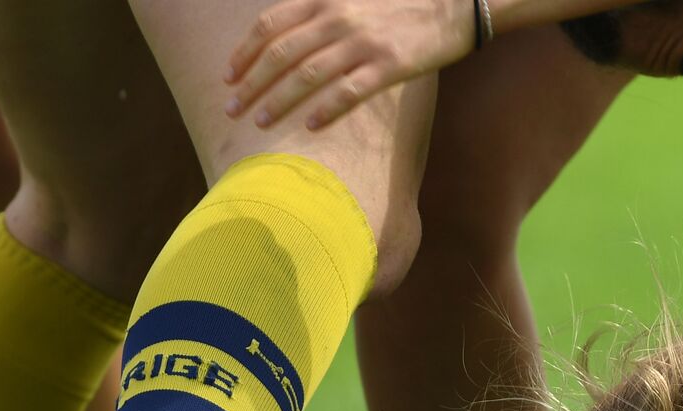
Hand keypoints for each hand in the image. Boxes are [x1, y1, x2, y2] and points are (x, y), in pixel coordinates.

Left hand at [224, 0, 473, 130]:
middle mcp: (338, 18)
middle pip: (281, 54)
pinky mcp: (388, 66)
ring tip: (260, 122)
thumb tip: (285, 31)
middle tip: (232, 108)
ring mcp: (363, 43)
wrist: (454, 4)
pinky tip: (308, 126)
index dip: (244, 52)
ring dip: (278, 101)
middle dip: (251, 84)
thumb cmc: (399, 2)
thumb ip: (319, 8)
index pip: (270, 25)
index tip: (228, 76)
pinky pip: (348, 92)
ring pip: (307, 76)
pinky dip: (325, 110)